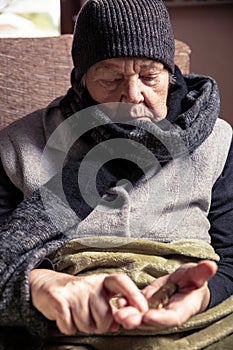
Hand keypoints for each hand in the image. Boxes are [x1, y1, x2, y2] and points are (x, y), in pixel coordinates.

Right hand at [29, 270, 147, 334]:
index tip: (142, 309)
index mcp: (102, 281)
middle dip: (99, 326)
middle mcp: (89, 283)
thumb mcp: (96, 296)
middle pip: (105, 316)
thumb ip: (110, 309)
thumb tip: (118, 325)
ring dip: (81, 327)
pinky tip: (65, 317)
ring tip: (76, 314)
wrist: (46, 285)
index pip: (121, 281)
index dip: (133, 294)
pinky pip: (69, 326)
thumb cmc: (77, 294)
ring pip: (87, 325)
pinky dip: (67, 328)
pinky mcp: (59, 299)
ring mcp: (74, 290)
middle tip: (90, 318)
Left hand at [114, 260, 216, 329]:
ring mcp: (155, 309)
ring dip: (129, 315)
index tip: (148, 316)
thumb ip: (202, 272)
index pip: (172, 317)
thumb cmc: (194, 281)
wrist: (187, 284)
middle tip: (125, 319)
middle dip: (138, 321)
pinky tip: (117, 301)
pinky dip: (126, 304)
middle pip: (152, 321)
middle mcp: (166, 312)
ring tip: (117, 313)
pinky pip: (135, 305)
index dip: (160, 318)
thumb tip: (210, 265)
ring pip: (141, 316)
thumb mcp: (197, 274)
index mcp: (182, 308)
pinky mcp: (147, 302)